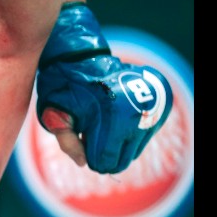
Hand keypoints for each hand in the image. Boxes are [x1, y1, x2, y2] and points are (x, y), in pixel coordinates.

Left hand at [36, 3, 172, 173]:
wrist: (82, 54)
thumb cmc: (65, 84)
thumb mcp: (56, 112)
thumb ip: (67, 142)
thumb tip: (83, 162)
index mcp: (111, 117)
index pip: (105, 160)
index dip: (90, 159)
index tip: (83, 144)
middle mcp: (136, 113)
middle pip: (123, 159)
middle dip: (104, 153)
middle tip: (90, 135)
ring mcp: (151, 106)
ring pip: (135, 149)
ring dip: (117, 143)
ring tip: (102, 122)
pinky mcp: (159, 101)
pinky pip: (146, 134)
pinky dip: (130, 131)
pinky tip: (115, 116)